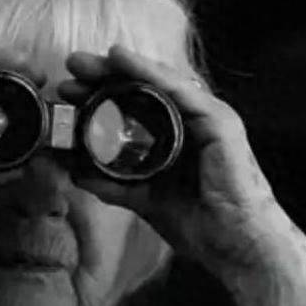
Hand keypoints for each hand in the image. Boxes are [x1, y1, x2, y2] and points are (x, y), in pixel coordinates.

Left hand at [58, 45, 290, 272]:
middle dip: (105, 76)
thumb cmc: (202, 225)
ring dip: (120, 69)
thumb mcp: (146, 200)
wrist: (236, 245)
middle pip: (145, 89)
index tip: (69, 93)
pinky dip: (149, 73)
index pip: (137, 107)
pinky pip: (179, 90)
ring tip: (86, 62)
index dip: (101, 95)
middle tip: (71, 67)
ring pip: (159, 84)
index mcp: (177, 139)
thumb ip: (114, 185)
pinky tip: (121, 60)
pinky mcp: (218, 121)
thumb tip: (76, 173)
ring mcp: (207, 118)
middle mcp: (192, 123)